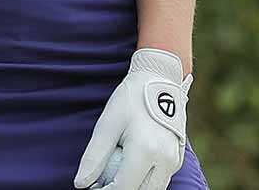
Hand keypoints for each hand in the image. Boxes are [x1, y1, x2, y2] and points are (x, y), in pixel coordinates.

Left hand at [74, 48, 189, 189]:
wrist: (159, 80)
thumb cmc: (130, 99)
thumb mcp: (107, 124)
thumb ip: (94, 157)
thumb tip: (81, 184)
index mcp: (146, 150)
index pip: (123, 188)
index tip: (90, 187)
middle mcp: (165, 160)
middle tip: (100, 182)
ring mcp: (174, 161)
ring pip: (152, 189)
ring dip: (133, 187)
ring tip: (113, 173)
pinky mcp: (177, 160)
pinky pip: (159, 180)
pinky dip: (143, 180)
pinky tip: (128, 167)